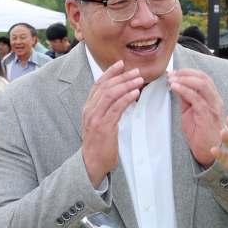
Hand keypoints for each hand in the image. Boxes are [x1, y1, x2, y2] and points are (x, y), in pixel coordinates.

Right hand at [82, 61, 143, 187]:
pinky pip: (117, 108)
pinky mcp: (105, 127)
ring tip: (139, 80)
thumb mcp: (99, 123)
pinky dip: (127, 98)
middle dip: (122, 77)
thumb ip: (105, 110)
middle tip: (135, 71)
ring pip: (111, 94)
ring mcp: (96, 118)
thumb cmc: (99, 144)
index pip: (98, 84)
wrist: (92, 163)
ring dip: (126, 85)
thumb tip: (120, 97)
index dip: (109, 73)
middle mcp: (90, 110)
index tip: (120, 64)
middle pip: (106, 87)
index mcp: (88, 108)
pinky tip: (135, 94)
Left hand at [168, 70, 223, 168]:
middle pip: (203, 78)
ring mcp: (213, 108)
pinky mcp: (207, 115)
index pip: (204, 78)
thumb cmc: (200, 134)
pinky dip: (184, 90)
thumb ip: (187, 99)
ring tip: (171, 80)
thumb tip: (178, 86)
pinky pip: (196, 98)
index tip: (174, 73)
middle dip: (185, 73)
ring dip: (184, 79)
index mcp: (213, 98)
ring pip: (201, 85)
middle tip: (171, 75)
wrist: (207, 152)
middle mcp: (215, 101)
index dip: (188, 72)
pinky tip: (175, 88)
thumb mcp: (191, 112)